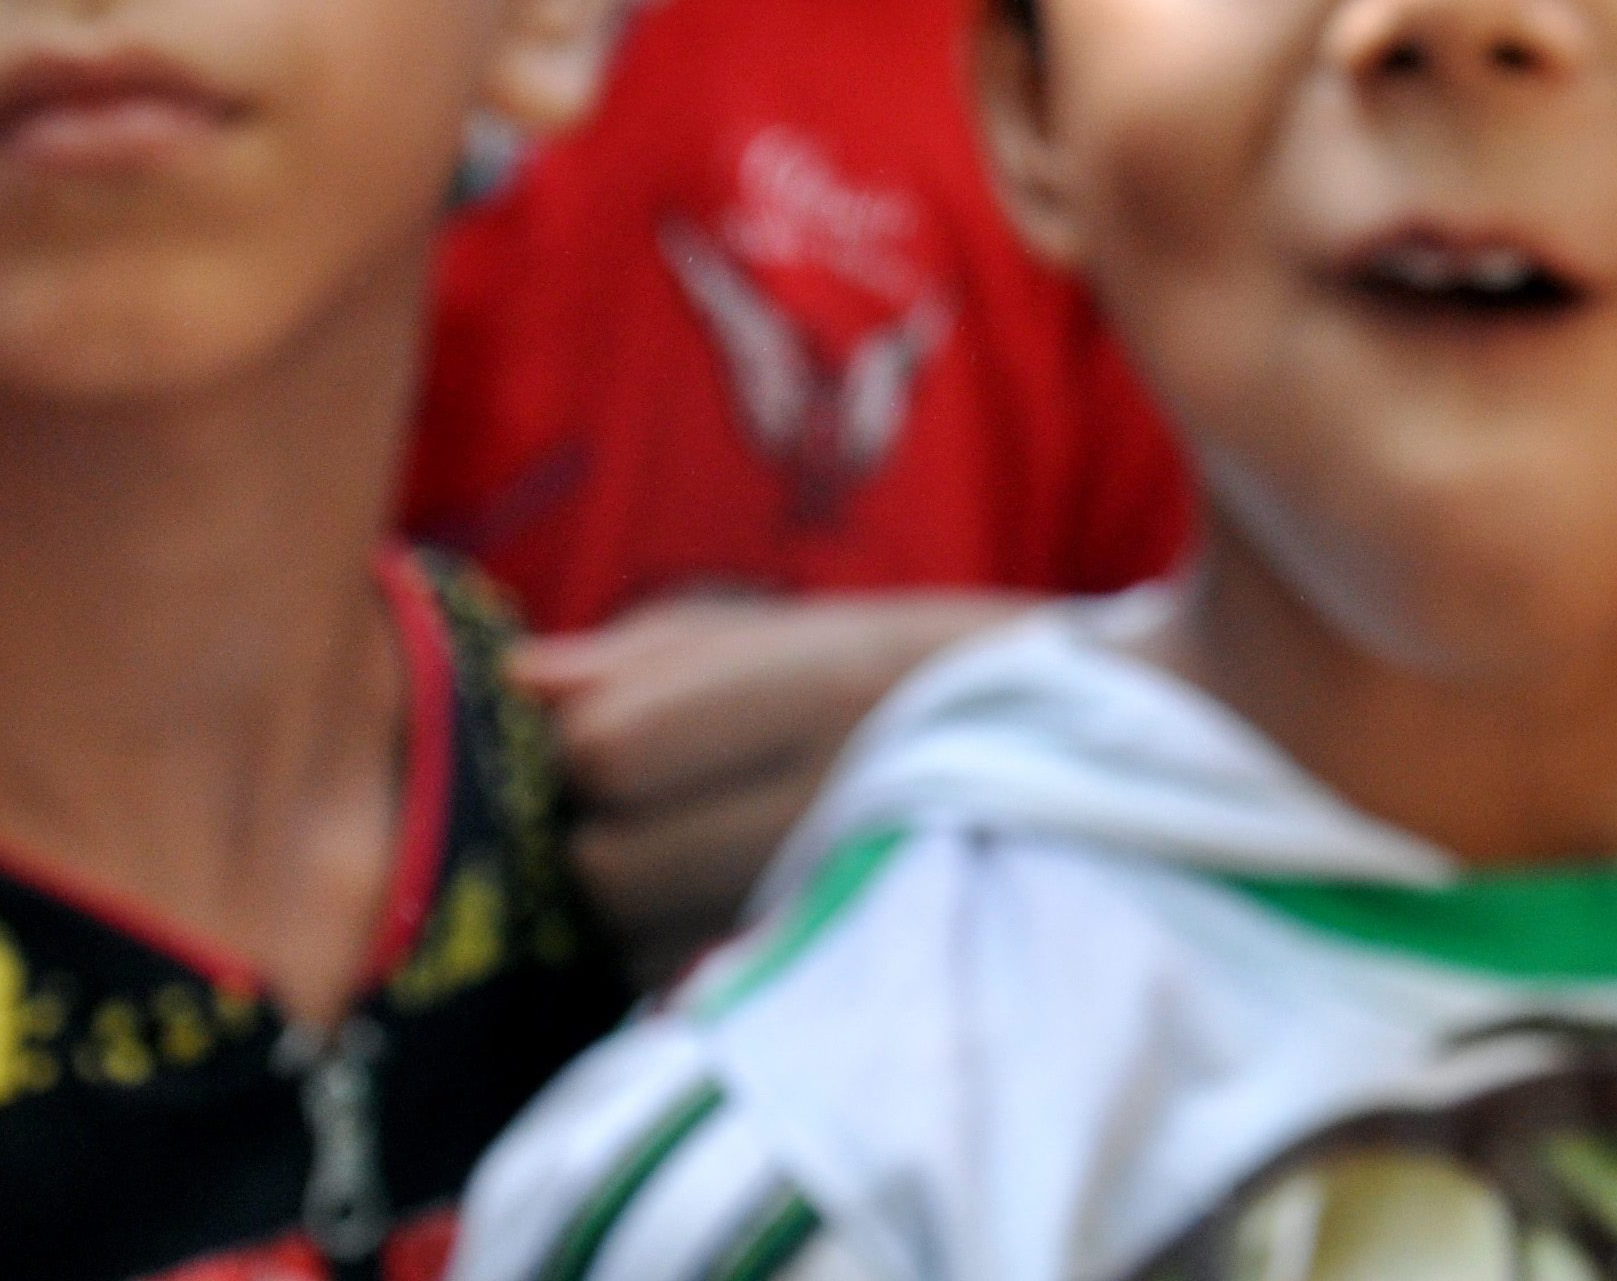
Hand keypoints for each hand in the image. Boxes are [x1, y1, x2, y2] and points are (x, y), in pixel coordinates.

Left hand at [511, 589, 1017, 984]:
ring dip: (635, 903)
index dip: (587, 743)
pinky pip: (690, 990)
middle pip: (607, 864)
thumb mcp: (806, 626)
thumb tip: (514, 678)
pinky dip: (679, 952)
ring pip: (635, 943)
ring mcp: (838, 907)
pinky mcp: (834, 981)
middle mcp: (830, 806)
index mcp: (820, 691)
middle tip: (656, 796)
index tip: (623, 727)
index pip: (608, 750)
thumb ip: (650, 653)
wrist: (1102, 761)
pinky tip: (728, 905)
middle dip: (602, 832)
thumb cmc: (929, 674)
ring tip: (705, 845)